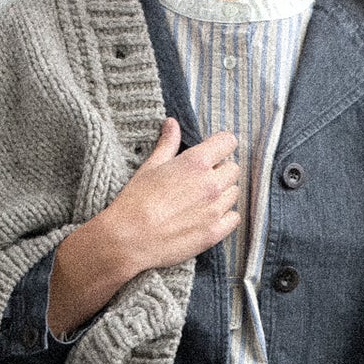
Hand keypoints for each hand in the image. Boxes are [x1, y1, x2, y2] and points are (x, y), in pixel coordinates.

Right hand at [103, 116, 241, 273]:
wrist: (129, 239)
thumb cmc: (136, 200)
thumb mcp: (150, 166)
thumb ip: (168, 144)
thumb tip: (172, 124)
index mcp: (196, 162)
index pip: (228, 142)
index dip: (220, 145)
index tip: (212, 152)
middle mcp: (211, 184)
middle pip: (233, 169)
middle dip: (221, 170)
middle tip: (202, 179)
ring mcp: (215, 210)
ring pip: (234, 193)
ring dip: (223, 193)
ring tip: (201, 200)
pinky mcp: (215, 233)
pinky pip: (234, 218)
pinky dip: (225, 216)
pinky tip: (208, 216)